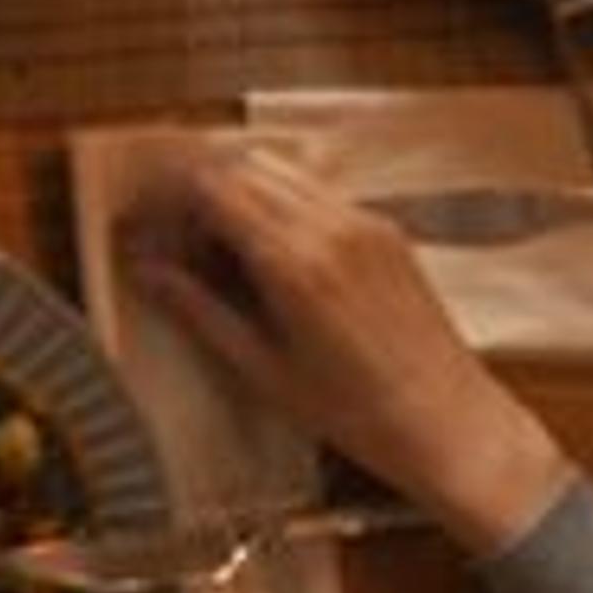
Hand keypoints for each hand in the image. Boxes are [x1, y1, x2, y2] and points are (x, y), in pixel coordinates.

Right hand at [118, 147, 573, 555]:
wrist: (452, 426)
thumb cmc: (360, 414)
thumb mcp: (263, 369)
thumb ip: (199, 310)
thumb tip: (146, 272)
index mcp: (294, 262)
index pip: (208, 186)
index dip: (163, 197)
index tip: (141, 222)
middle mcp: (331, 227)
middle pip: (238, 165)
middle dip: (193, 190)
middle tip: (171, 235)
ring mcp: (364, 223)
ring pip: (277, 169)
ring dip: (236, 190)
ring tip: (217, 244)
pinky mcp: (387, 231)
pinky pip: (315, 191)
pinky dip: (277, 202)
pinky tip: (268, 252)